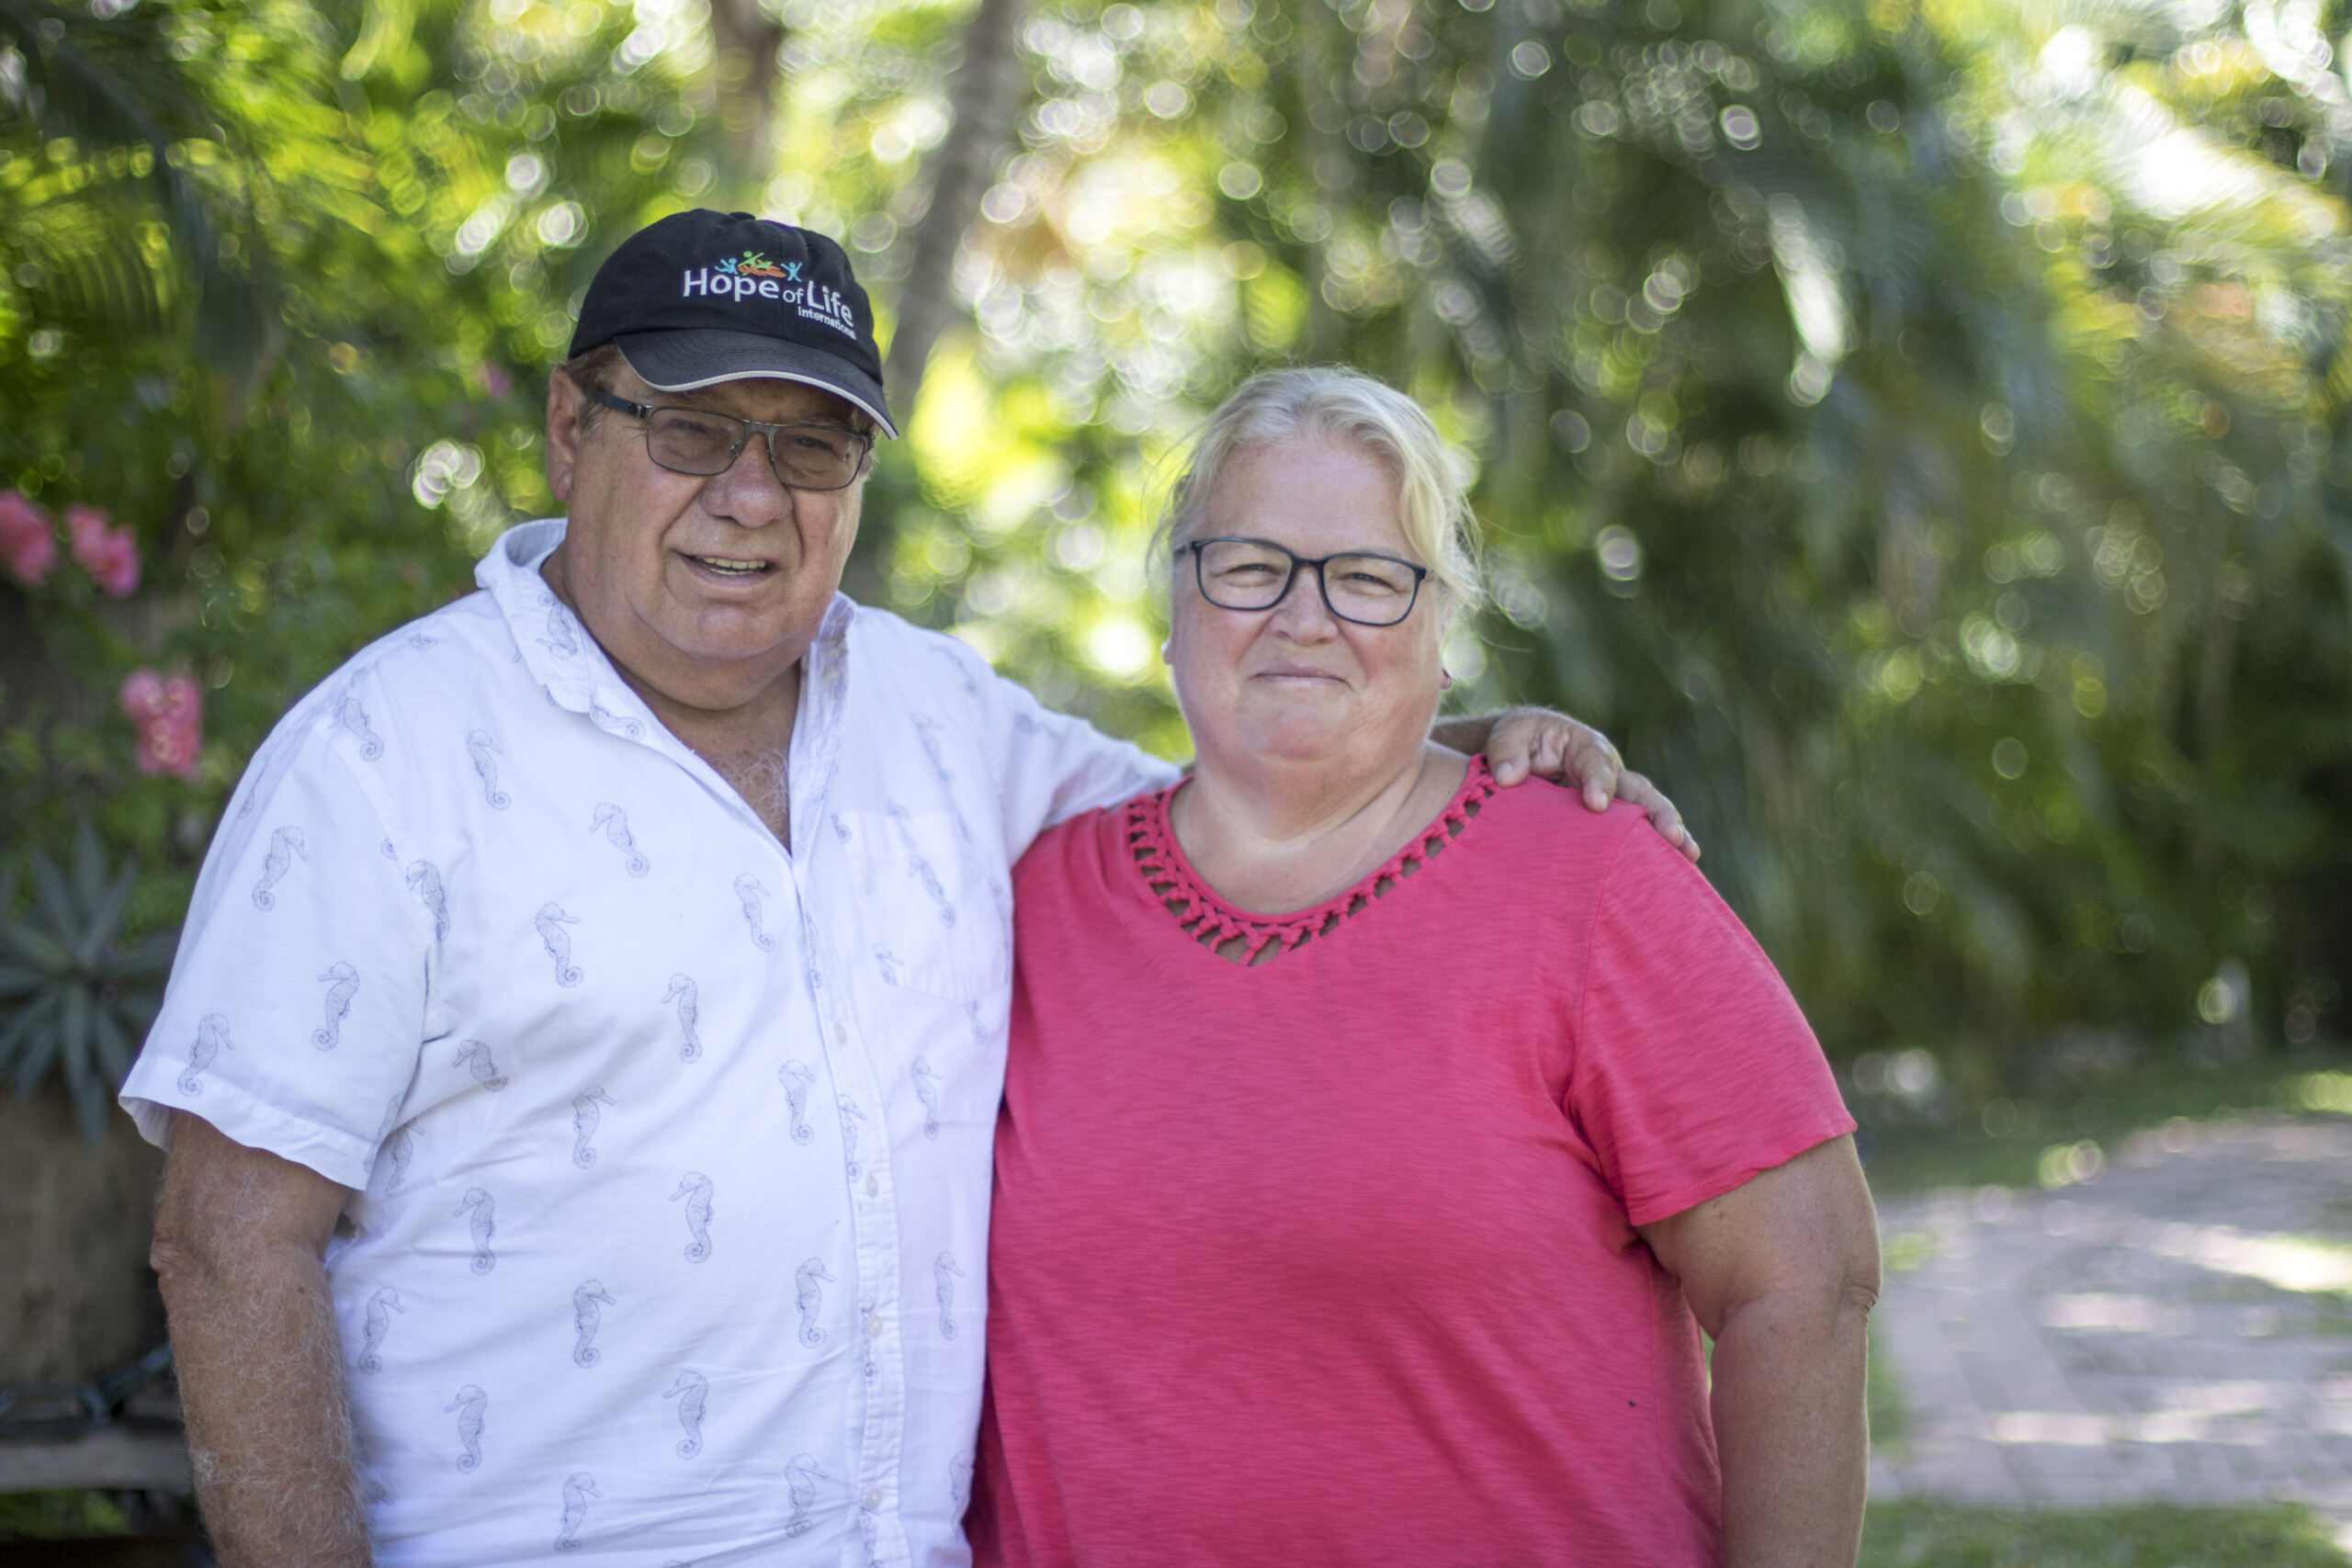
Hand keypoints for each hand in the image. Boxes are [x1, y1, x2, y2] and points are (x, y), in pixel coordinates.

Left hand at [1483, 707, 1699, 861]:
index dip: (1599, 783)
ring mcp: (1614, 804)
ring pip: (1645, 818)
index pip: (1596, 764)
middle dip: (1657, 813)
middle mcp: (1609, 776)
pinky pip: (1633, 841)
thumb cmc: (1519, 743)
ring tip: (1688, 858)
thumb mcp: (1508, 736)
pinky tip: (1670, 878)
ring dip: (1668, 835)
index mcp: (1585, 749)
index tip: (1595, 805)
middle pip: (1638, 791)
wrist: (1521, 760)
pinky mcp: (1610, 830)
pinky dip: (1652, 856)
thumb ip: (1507, 751)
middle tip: (1672, 835)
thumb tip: (1508, 778)